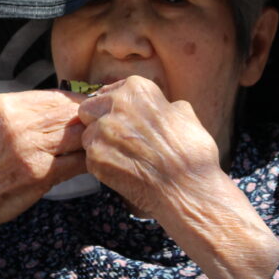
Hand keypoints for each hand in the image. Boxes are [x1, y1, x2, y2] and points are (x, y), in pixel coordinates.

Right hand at [0, 89, 87, 229]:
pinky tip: (93, 163)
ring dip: (92, 140)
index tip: (91, 109)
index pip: (55, 96)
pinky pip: (77, 162)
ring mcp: (27, 148)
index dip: (78, 102)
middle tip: (103, 126)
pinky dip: (89, 162)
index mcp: (4, 106)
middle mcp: (15, 122)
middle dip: (89, 120)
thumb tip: (68, 104)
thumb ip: (26, 113)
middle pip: (69, 113)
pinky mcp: (38, 173)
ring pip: (77, 134)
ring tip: (100, 144)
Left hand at [76, 76, 223, 218]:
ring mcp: (102, 131)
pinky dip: (102, 165)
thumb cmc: (191, 153)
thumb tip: (161, 106)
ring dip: (100, 144)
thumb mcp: (185, 114)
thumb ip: (163, 104)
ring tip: (125, 157)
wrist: (187, 189)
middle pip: (89, 109)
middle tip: (118, 138)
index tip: (122, 119)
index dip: (114, 107)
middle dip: (98, 121)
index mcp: (137, 89)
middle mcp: (115, 105)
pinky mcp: (95, 157)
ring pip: (87, 134)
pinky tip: (123, 170)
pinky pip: (90, 157)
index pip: (108, 91)